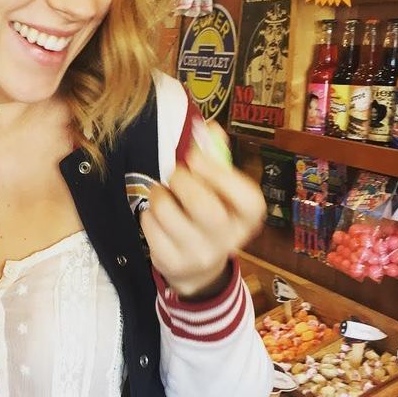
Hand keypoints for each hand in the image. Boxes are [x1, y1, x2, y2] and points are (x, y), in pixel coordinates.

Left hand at [140, 123, 265, 297]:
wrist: (198, 268)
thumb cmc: (210, 216)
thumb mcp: (221, 191)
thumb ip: (217, 158)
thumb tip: (209, 127)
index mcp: (248, 218)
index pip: (246, 197)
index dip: (218, 172)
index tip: (195, 158)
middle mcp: (228, 240)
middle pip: (204, 206)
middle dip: (182, 180)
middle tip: (177, 176)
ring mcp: (200, 254)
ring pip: (168, 212)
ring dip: (159, 194)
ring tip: (165, 195)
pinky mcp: (172, 262)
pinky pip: (150, 225)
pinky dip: (149, 214)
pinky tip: (159, 218)